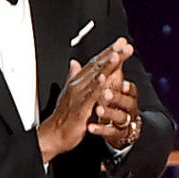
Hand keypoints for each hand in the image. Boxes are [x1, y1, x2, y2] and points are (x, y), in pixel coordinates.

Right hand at [37, 38, 133, 163]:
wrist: (54, 134)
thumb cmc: (64, 116)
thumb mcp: (71, 93)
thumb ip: (74, 76)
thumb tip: (74, 62)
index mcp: (79, 81)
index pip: (96, 63)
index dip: (109, 51)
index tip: (121, 42)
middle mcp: (79, 85)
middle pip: (98, 66)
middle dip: (112, 54)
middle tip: (124, 44)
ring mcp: (79, 95)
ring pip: (95, 77)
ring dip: (106, 66)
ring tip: (117, 55)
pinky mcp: (80, 108)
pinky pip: (90, 95)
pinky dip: (97, 86)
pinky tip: (104, 78)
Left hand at [87, 65, 140, 146]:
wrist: (119, 130)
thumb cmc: (115, 106)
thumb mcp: (114, 88)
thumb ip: (111, 71)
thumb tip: (111, 52)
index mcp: (128, 96)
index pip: (129, 88)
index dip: (126, 85)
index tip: (122, 81)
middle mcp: (128, 108)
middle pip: (126, 102)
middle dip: (116, 96)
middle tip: (106, 92)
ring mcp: (123, 122)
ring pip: (119, 117)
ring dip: (108, 112)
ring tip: (98, 109)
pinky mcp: (116, 134)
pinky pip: (109, 132)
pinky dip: (100, 129)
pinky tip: (90, 127)